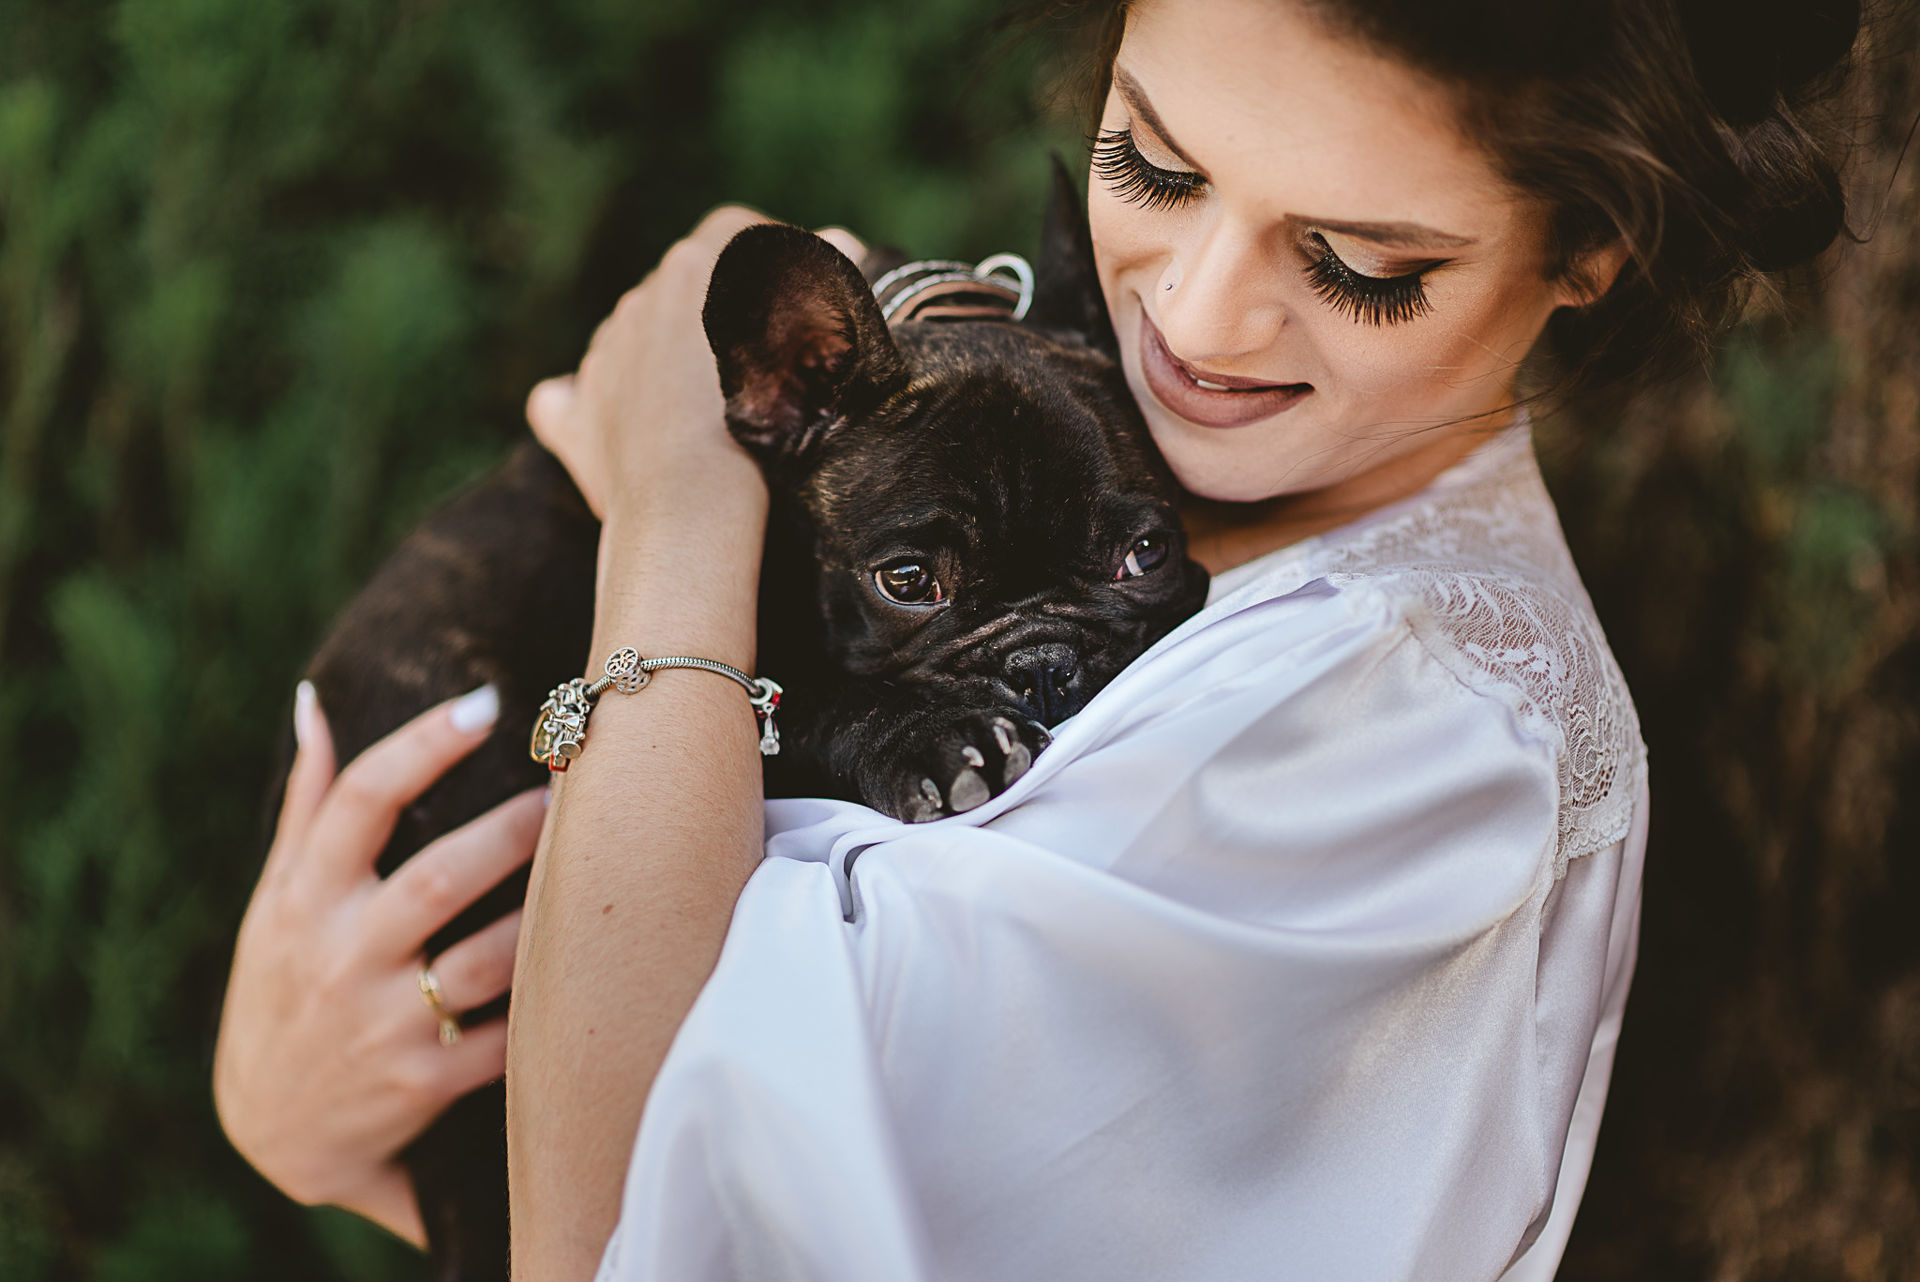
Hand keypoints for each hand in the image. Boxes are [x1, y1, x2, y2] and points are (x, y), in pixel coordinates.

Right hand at [214, 681, 544, 1245]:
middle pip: (437, 879)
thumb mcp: (276, 902)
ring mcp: (384, 1023)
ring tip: (600, 868)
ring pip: (482, 961)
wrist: (271, 1131)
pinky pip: (505, 1038)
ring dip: (543, 915)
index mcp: (307, 899)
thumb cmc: (285, 987)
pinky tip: (594, 960)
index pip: (358, 803)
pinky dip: (546, 1004)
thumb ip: (307, 806)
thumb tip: (315, 704)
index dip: (420, 748)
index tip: (485, 704)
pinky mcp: (425, 1081)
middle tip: (567, 788)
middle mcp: (342, 957)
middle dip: (508, 832)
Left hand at [525, 211, 866, 523]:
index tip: (789, 293)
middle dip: (712, 319)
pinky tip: (608, 433)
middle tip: (756, 369)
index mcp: (694, 267)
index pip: (732, 230)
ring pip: (630, 343)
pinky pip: (563, 398)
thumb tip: (842, 240)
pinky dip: (582, 408)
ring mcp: (599, 357)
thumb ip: (821, 279)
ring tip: (703, 420)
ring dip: (659, 365)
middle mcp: (638, 299)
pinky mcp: (572, 414)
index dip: (763, 254)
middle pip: (679, 290)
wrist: (697, 503)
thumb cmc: (769, 419)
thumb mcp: (811, 340)